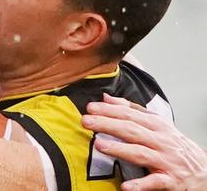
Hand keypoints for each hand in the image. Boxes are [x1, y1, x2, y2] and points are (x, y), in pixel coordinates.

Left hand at [82, 94, 206, 190]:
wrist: (206, 171)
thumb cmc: (176, 147)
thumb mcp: (158, 124)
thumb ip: (132, 110)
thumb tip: (107, 98)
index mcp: (158, 126)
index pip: (130, 115)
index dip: (110, 110)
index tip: (91, 107)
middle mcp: (161, 141)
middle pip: (132, 130)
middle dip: (108, 124)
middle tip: (87, 121)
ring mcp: (166, 161)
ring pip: (141, 153)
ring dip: (119, 149)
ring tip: (99, 145)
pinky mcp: (170, 180)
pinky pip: (154, 182)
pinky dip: (140, 185)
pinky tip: (126, 186)